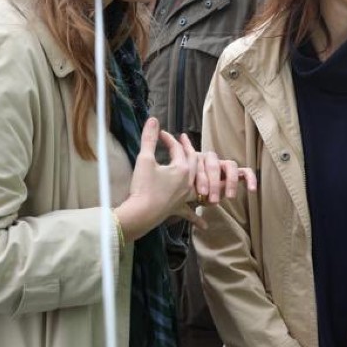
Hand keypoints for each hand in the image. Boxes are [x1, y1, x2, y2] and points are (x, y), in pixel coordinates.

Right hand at [115, 118, 199, 241]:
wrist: (141, 214)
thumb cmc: (143, 187)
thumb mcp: (145, 159)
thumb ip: (149, 139)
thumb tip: (153, 119)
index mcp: (181, 168)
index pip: (177, 149)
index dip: (169, 139)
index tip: (160, 133)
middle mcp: (187, 182)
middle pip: (191, 162)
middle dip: (187, 149)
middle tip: (183, 140)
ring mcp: (184, 197)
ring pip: (198, 185)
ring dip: (200, 177)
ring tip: (203, 174)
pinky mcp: (177, 209)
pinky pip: (190, 214)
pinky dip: (197, 219)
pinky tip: (204, 227)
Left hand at [190, 147, 257, 204]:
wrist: (190, 193)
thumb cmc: (187, 190)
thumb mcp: (183, 190)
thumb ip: (185, 187)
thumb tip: (188, 190)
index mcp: (195, 160)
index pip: (201, 165)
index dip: (203, 179)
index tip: (202, 193)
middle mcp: (210, 158)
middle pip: (214, 165)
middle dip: (215, 183)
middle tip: (213, 199)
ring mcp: (223, 164)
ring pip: (230, 166)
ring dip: (230, 182)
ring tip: (230, 197)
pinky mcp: (235, 172)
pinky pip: (246, 172)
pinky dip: (250, 179)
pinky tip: (252, 189)